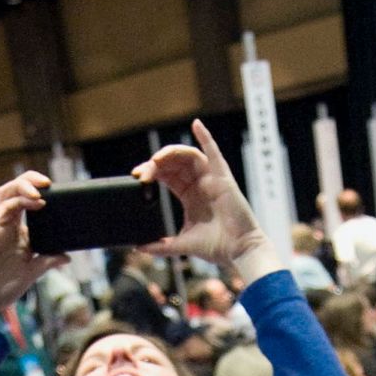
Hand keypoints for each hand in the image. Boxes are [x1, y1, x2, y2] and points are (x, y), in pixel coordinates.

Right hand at [0, 171, 68, 319]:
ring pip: (7, 192)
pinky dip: (20, 200)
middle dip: (31, 180)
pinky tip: (36, 202)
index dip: (41, 194)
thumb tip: (67, 256)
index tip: (60, 196)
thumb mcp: (31, 272)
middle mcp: (6, 225)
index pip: (27, 203)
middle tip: (49, 182)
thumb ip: (47, 261)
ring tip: (42, 186)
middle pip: (15, 191)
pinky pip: (4, 206)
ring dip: (24, 184)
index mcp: (15, 233)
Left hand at [132, 120, 282, 282]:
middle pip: (174, 164)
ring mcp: (212, 179)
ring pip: (189, 156)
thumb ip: (159, 245)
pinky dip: (206, 137)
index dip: (152, 173)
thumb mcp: (181, 243)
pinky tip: (196, 124)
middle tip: (142, 172)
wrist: (238, 251)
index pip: (167, 176)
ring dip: (171, 153)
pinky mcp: (223, 178)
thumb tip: (137, 247)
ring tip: (156, 158)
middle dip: (156, 164)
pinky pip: (214, 153)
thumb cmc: (216, 246)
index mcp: (190, 196)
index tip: (137, 177)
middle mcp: (200, 184)